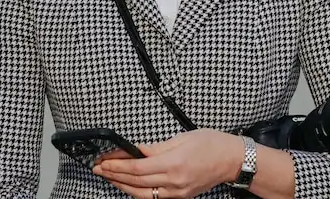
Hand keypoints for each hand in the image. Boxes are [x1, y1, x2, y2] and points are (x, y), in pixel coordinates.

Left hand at [92, 128, 243, 198]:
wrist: (232, 160)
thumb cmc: (211, 144)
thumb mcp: (181, 137)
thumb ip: (155, 147)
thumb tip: (134, 150)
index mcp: (173, 163)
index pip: (136, 167)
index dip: (117, 164)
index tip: (103, 159)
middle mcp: (174, 181)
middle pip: (136, 181)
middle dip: (114, 174)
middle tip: (97, 168)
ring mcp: (177, 193)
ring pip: (141, 194)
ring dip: (122, 186)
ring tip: (108, 177)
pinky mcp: (180, 197)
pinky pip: (153, 197)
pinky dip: (137, 192)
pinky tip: (128, 185)